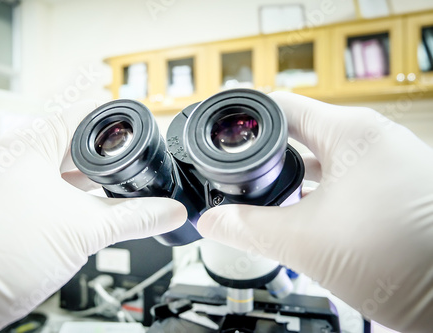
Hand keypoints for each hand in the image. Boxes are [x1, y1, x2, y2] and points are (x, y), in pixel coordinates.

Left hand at [0, 102, 185, 332]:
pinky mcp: (23, 210)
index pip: (85, 112)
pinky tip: (103, 213)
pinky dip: (85, 201)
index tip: (141, 128)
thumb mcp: (81, 230)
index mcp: (33, 144)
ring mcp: (22, 184)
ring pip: (72, 173)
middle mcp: (25, 158)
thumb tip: (168, 210)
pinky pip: (63, 196)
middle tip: (141, 164)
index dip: (117, 119)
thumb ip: (133, 217)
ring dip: (99, 181)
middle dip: (113, 154)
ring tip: (128, 189)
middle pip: (81, 144)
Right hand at [197, 92, 432, 331]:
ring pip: (325, 159)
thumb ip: (249, 228)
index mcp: (351, 134)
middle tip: (239, 169)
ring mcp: (390, 163)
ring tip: (266, 194)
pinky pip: (347, 179)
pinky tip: (305, 212)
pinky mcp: (398, 188)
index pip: (281, 108)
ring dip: (296, 176)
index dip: (245, 119)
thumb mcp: (306, 243)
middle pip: (302, 133)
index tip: (225, 130)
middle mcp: (374, 140)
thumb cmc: (404, 261)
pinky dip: (321, 191)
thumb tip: (213, 221)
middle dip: (267, 153)